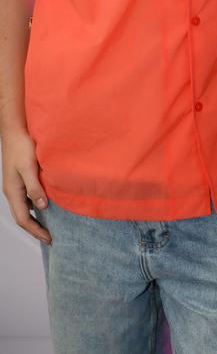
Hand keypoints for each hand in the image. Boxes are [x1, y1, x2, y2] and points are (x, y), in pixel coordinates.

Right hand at [1, 128, 50, 242]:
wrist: (16, 130)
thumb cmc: (22, 146)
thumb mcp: (29, 167)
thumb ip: (34, 187)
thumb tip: (42, 206)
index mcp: (13, 191)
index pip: (23, 219)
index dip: (36, 231)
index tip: (49, 238)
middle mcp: (13, 191)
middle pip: (22, 217)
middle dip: (35, 229)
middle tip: (50, 237)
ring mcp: (16, 185)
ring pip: (24, 208)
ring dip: (35, 219)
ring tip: (49, 225)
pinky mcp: (21, 179)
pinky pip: (27, 199)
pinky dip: (35, 206)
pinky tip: (46, 205)